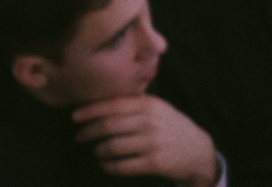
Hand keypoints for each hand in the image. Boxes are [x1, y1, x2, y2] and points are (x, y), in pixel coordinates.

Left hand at [72, 95, 218, 185]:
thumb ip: (136, 105)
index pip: (115, 104)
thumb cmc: (171, 127)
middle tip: (80, 136)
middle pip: (109, 125)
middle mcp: (151, 120)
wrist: (196, 150)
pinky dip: (108, 166)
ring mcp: (152, 142)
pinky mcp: (153, 162)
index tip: (75, 116)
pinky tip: (106, 164)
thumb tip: (101, 105)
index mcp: (150, 104)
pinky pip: (121, 166)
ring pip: (112, 147)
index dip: (91, 110)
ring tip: (97, 151)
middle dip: (89, 131)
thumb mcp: (159, 109)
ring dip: (98, 151)